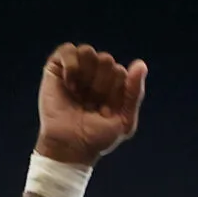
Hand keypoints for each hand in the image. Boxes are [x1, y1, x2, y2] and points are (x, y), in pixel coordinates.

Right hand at [36, 44, 146, 165]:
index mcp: (113, 85)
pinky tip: (70, 84)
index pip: (120, 72)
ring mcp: (77, 70)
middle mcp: (96, 75)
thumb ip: (134, 93)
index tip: (105, 111)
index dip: (113, 92)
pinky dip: (71, 66)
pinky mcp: (56, 68)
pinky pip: (68, 49)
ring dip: (86, 76)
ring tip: (78, 93)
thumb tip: (140, 63)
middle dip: (100, 85)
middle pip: (106, 59)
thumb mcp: (125, 121)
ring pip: (88, 51)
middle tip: (90, 103)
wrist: (70, 147)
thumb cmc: (97, 138)